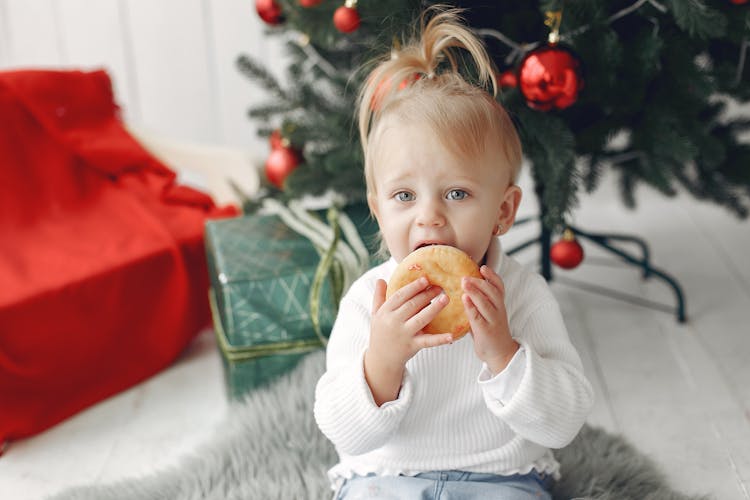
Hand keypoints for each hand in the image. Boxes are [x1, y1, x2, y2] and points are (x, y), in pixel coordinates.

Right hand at [364, 277, 452, 404]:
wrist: (381, 360)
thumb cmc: (381, 333)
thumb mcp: (376, 315)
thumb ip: (378, 297)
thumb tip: (380, 279)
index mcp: (385, 312)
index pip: (400, 296)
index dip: (413, 287)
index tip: (425, 279)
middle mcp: (393, 322)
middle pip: (412, 305)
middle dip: (427, 295)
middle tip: (440, 286)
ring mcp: (404, 335)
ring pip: (421, 319)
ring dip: (434, 308)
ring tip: (446, 298)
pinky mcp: (412, 346)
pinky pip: (428, 342)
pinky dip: (440, 339)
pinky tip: (451, 336)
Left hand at [462, 265, 518, 374]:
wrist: (501, 354)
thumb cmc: (490, 332)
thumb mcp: (487, 314)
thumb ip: (479, 303)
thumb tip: (464, 288)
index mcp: (499, 305)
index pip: (499, 287)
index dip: (492, 277)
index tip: (483, 267)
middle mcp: (498, 311)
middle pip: (493, 292)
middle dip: (481, 282)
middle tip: (466, 275)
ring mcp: (493, 321)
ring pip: (486, 303)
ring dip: (475, 291)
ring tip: (464, 282)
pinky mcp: (486, 331)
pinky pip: (478, 317)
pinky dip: (471, 307)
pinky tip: (464, 299)